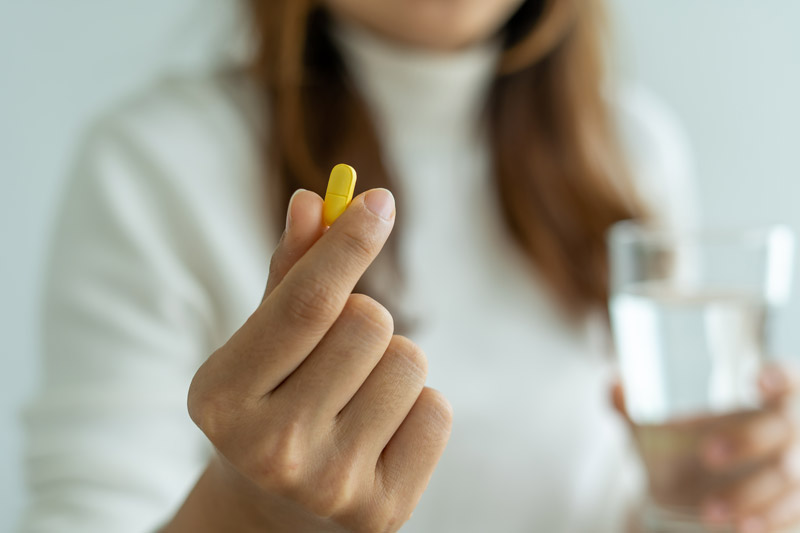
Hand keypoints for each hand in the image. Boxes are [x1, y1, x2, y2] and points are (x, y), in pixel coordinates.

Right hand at [166, 189, 451, 532]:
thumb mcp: (264, 341)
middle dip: (364, 315)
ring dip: (391, 361)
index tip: (379, 200)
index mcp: (222, 397)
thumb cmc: (273, 402)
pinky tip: (380, 430)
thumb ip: (289, 274)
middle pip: (368, 323)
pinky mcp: (382, 512)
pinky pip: (436, 411)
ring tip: (357, 392)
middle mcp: (270, 448)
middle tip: (341, 348)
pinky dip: (415, 406)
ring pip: (409, 361)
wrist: (277, 510)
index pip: (305, 303)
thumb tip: (313, 202)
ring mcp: (329, 486)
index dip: (347, 244)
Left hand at [613, 365, 799, 532]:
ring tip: (709, 513)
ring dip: (754, 496)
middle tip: (707, 455)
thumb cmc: (687, 449)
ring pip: (791, 478)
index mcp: (767, 400)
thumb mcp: (658, 426)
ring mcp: (798, 472)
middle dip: (750, 440)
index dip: (782, 377)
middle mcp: (790, 432)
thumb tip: (612, 383)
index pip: (789, 378)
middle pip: (788, 427)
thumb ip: (628, 403)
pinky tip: (745, 530)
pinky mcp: (798, 507)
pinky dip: (773, 521)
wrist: (696, 500)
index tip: (756, 381)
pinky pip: (796, 516)